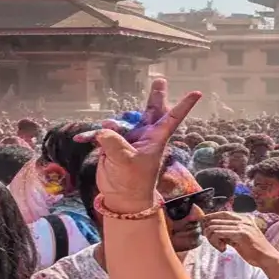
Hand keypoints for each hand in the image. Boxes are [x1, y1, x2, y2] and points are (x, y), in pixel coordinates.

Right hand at [76, 79, 200, 213]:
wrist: (121, 198)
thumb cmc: (132, 182)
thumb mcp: (125, 161)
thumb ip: (113, 142)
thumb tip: (102, 130)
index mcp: (156, 138)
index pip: (172, 118)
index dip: (184, 105)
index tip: (197, 93)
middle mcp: (145, 135)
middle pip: (152, 111)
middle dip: (156, 96)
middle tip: (160, 80)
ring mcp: (129, 138)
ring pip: (121, 121)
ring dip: (111, 125)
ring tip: (103, 135)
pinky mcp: (113, 143)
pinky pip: (102, 133)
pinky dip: (92, 135)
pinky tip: (80, 138)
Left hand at [201, 211, 278, 265]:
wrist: (267, 258)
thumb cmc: (254, 251)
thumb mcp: (240, 239)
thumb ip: (229, 233)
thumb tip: (213, 231)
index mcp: (244, 218)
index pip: (222, 213)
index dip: (211, 218)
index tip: (204, 225)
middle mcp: (243, 219)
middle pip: (216, 219)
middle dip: (209, 231)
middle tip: (213, 242)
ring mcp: (242, 226)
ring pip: (215, 227)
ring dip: (212, 239)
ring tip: (219, 247)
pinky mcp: (241, 234)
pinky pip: (219, 233)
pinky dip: (216, 242)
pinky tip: (223, 249)